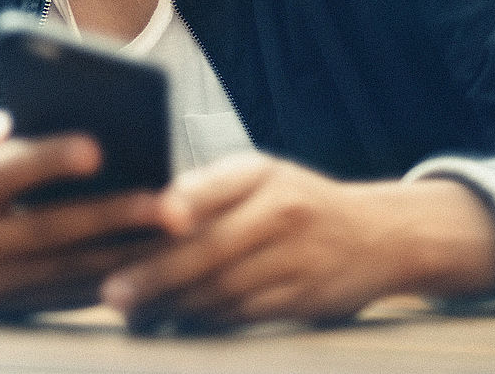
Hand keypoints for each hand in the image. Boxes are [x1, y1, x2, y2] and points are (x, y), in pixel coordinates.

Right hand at [0, 107, 180, 308]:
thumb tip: (3, 126)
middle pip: (52, 229)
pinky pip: (74, 295)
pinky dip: (117, 279)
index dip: (48, 159)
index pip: (6, 172)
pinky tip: (159, 261)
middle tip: (171, 204)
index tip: (96, 145)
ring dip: (130, 254)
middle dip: (116, 217)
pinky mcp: (17, 306)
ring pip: (72, 270)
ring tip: (182, 234)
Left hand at [101, 152, 494, 332]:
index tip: (140, 219)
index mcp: (261, 173)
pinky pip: (243, 313)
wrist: (382, 236)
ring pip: (223, 289)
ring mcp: (296, 259)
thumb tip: (145, 209)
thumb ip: (206, 189)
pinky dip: (204, 320)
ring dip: (171, 304)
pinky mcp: (304, 299)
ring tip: (130, 311)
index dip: (175, 206)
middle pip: (210, 249)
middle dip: (156, 274)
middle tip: (112, 291)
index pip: (210, 188)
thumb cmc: (299, 202)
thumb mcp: (260, 176)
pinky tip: (171, 321)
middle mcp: (281, 212)